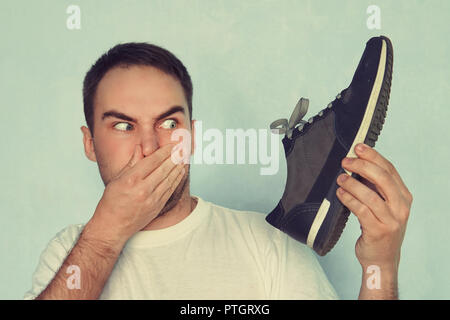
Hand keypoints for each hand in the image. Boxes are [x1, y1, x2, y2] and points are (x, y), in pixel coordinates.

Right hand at [91, 143, 184, 243]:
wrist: (113, 226)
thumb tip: (140, 147)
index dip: (165, 151)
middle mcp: (142, 189)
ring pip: (169, 179)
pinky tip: (180, 172)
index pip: (152, 161)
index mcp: (131, 180)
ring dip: (178, 167)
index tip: (172, 145)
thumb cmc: (112, 201)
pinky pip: (170, 190)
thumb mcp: (117, 179)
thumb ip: (131, 163)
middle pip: (163, 169)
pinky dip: (176, 179)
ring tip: (184, 157)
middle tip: (183, 148)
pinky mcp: (157, 207)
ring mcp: (151, 199)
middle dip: (175, 157)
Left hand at [336, 143, 412, 269]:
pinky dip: (349, 199)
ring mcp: (391, 220)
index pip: (389, 170)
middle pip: (383, 178)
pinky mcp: (378, 231)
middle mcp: (400, 207)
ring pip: (370, 195)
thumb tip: (356, 164)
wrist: (381, 259)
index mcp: (403, 197)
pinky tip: (339, 194)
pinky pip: (361, 210)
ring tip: (339, 178)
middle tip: (346, 161)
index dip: (373, 156)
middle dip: (362, 165)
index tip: (358, 147)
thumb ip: (374, 188)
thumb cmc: (378, 228)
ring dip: (352, 183)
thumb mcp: (382, 206)